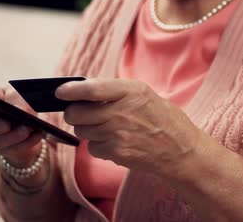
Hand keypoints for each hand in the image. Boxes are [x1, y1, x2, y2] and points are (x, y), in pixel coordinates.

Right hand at [0, 85, 42, 165]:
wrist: (38, 119)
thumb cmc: (24, 100)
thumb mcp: (22, 92)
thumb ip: (17, 96)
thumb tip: (18, 110)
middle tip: (7, 124)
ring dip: (14, 135)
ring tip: (28, 128)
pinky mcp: (7, 149)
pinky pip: (14, 149)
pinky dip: (28, 141)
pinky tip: (38, 134)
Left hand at [56, 78, 202, 176]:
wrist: (182, 152)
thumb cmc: (165, 120)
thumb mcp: (146, 96)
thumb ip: (117, 92)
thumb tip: (84, 90)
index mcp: (132, 91)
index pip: (91, 88)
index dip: (70, 90)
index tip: (60, 92)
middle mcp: (122, 112)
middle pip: (77, 113)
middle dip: (73, 113)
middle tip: (80, 113)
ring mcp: (118, 134)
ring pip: (82, 131)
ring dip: (87, 129)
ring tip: (106, 128)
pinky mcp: (117, 153)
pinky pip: (92, 148)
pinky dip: (98, 146)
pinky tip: (115, 142)